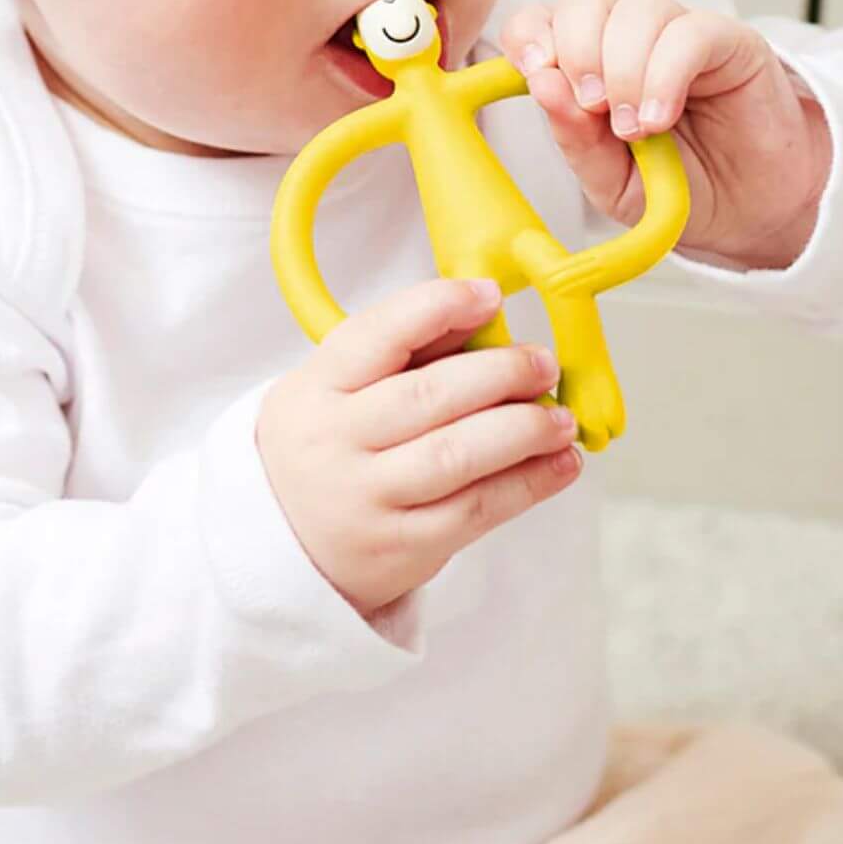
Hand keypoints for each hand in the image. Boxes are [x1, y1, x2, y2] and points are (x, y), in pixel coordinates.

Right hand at [256, 277, 582, 617]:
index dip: (438, 308)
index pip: (376, 335)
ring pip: (457, 456)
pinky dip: (528, 484)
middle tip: (543, 363)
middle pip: (428, 397)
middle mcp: (337, 442)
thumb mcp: (338, 387)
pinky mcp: (403, 548)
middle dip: (499, 373)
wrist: (282, 544)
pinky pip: (475, 510)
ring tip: (560, 417)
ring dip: (524, 430)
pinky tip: (559, 463)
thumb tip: (484, 310)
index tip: (490, 295)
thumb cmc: (328, 446)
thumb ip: (406, 349)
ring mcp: (368, 499)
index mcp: (317, 387)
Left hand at [501, 0, 833, 269]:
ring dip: (623, 69)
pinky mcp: (730, 42)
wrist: (749, 213)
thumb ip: (575, 140)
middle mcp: (630, 38)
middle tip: (592, 108)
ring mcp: (679, 34)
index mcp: (588, 63)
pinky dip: (664, 75)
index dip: (529, 35)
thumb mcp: (611, 181)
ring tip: (635, 129)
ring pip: (637, 10)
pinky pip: (689, 33)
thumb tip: (541, 86)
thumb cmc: (677, 188)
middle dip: (576, 50)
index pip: (541, 18)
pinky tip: (660, 118)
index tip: (536, 74)